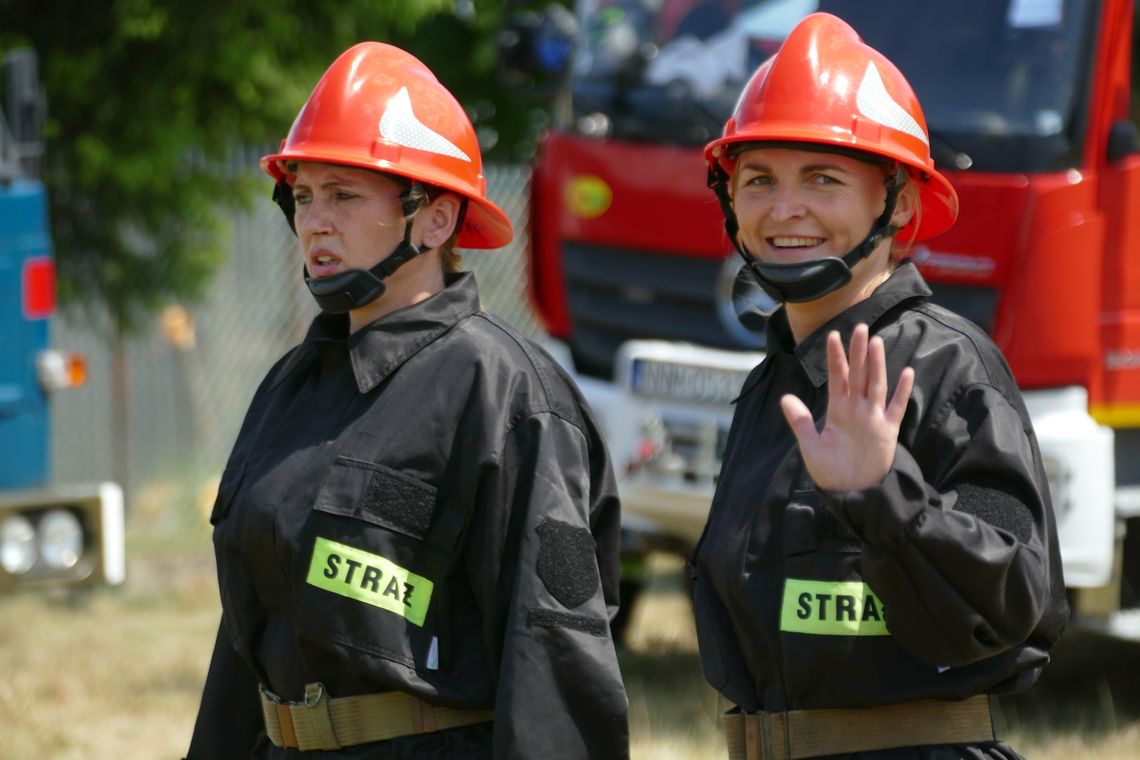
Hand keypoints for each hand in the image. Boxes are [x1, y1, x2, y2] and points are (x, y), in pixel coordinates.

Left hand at [780, 323, 913, 490]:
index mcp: (837, 411)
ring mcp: (874, 418)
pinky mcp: (888, 432)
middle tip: (859, 327)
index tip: (832, 335)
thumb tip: (785, 398)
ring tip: (876, 342)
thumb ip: (801, 421)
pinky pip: (897, 408)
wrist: (851, 494)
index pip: (837, 378)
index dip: (835, 358)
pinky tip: (906, 372)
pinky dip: (902, 392)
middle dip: (858, 352)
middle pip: (858, 375)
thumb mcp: (810, 446)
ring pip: (876, 385)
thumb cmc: (830, 471)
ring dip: (877, 364)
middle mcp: (857, 410)